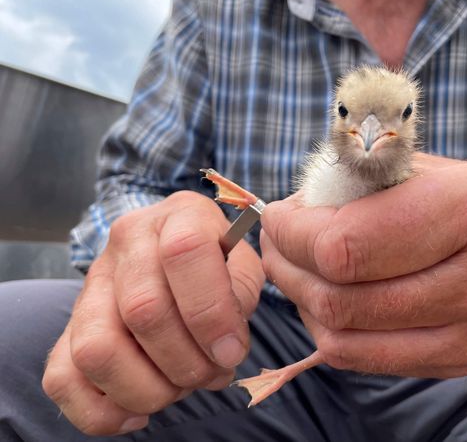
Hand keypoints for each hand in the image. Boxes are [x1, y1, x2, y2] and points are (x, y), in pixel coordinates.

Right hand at [42, 191, 264, 434]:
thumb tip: (223, 347)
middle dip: (187, 361)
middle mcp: (127, 242)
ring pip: (96, 349)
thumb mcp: (243, 264)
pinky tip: (139, 411)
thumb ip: (241, 295)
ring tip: (178, 388)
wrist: (176, 252)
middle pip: (143, 310)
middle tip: (212, 374)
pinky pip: (62, 379)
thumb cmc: (217, 263)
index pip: (185, 252)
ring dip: (146, 389)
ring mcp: (92, 283)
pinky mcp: (69, 325)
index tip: (231, 352)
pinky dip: (101, 412)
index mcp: (179, 215)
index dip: (211, 312)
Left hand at [261, 154, 466, 377]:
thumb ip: (362, 185)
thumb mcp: (433, 169)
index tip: (276, 219)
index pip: (346, 245)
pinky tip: (328, 301)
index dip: (292, 235)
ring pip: (346, 338)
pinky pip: (368, 360)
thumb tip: (294, 210)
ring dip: (303, 303)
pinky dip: (332, 331)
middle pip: (341, 297)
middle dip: (287, 268)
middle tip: (276, 245)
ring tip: (295, 271)